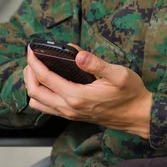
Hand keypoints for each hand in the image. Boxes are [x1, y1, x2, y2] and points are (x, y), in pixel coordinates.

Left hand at [23, 46, 152, 138]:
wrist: (137, 115)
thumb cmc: (129, 93)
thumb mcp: (117, 74)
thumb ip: (96, 64)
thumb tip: (78, 54)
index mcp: (77, 96)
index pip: (46, 78)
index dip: (35, 62)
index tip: (31, 50)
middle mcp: (69, 108)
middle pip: (35, 92)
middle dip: (29, 73)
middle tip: (31, 57)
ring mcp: (70, 114)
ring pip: (38, 103)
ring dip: (32, 86)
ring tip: (36, 69)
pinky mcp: (73, 116)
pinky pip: (48, 108)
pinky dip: (41, 95)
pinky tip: (48, 83)